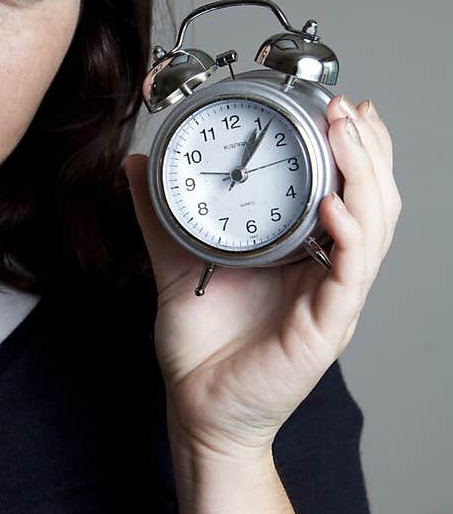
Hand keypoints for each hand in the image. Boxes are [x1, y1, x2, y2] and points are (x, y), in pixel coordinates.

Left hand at [124, 97, 401, 459]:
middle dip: (370, 149)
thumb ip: (160, 212)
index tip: (341, 105)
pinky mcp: (325, 328)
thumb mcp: (177, 261)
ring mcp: (333, 301)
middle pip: (375, 200)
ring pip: (374, 229)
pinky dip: (349, 237)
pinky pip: (349, 276)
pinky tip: (334, 207)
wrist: (196, 408)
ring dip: (367, 177)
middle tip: (349, 109)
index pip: (351, 190)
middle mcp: (330, 274)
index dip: (356, 148)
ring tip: (348, 136)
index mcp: (308, 254)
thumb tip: (137, 163)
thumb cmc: (201, 347)